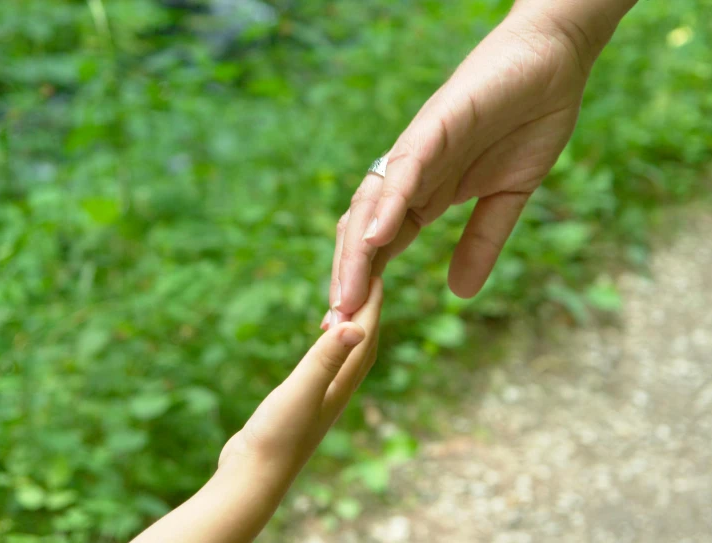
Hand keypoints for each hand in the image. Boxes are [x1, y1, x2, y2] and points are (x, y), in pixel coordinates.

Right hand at [132, 279, 383, 542]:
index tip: (380, 274)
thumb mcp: (300, 391)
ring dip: (352, 330)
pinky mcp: (301, 405)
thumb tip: (358, 326)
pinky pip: (325, 367)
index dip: (373, 305)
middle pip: (363, 346)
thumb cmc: (276, 437)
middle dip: (370, 313)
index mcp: (340, 384)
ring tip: (350, 310)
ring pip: (345, 357)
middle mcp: (336, 391)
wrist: (253, 478)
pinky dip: (329, 348)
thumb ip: (325, 359)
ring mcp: (319, 399)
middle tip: (372, 283)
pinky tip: (321, 347)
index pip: (364, 336)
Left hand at [326, 7, 614, 322]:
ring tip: (346, 297)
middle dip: (349, 281)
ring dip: (357, 253)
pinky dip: (389, 204)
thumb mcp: (507, 199)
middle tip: (335, 328)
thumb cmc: (527, 123)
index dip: (365, 287)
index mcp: (423, 197)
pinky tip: (376, 237)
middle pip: (363, 233)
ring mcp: (418, 151)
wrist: (550, 63)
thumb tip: (459, 294)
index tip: (353, 330)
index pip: (381, 248)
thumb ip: (480, 242)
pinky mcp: (435, 125)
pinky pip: (405, 169)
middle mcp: (409, 177)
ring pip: (372, 205)